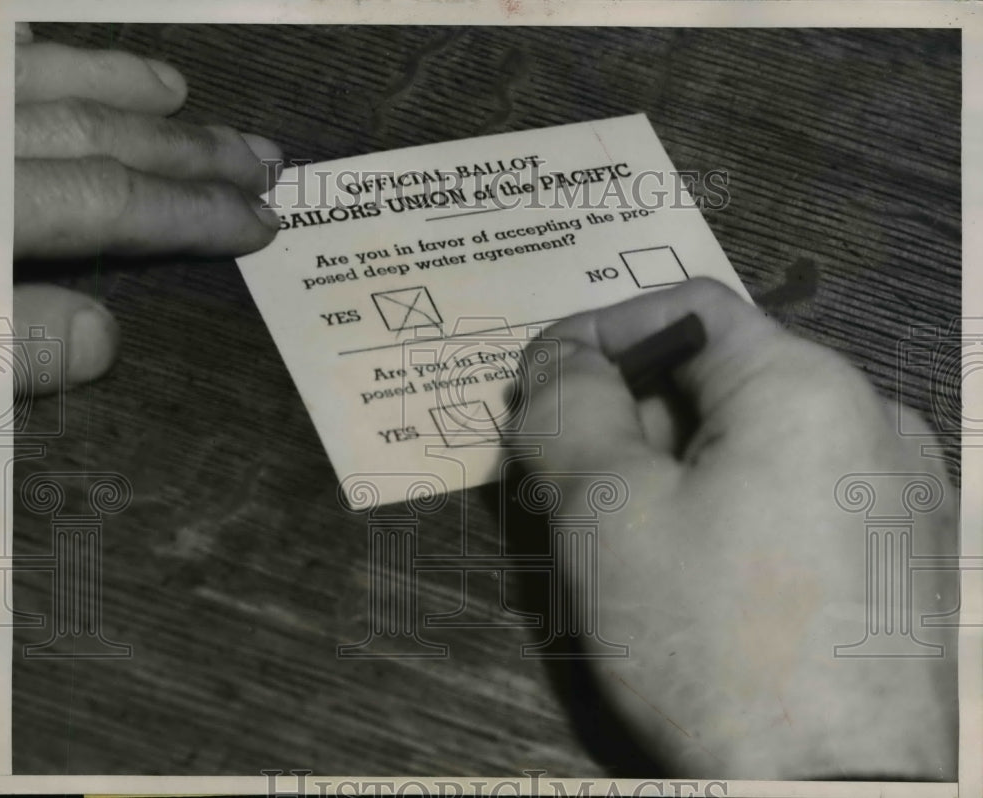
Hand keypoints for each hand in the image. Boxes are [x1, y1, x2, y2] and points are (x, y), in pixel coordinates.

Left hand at [13, 23, 282, 394]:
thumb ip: (9, 347)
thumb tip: (105, 338)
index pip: (108, 202)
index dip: (191, 212)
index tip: (261, 222)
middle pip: (92, 134)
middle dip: (186, 149)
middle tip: (261, 158)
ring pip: (33, 81)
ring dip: (115, 83)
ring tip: (177, 91)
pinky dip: (22, 54)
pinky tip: (45, 44)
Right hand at [513, 278, 957, 779]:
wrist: (833, 795)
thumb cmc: (714, 645)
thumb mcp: (608, 517)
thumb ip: (567, 412)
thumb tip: (559, 362)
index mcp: (808, 387)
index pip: (685, 308)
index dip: (599, 336)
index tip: (543, 388)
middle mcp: (873, 419)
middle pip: (721, 380)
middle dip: (633, 416)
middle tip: (574, 481)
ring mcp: (898, 491)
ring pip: (757, 440)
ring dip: (678, 465)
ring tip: (629, 536)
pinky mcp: (901, 555)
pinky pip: (799, 493)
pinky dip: (733, 505)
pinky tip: (701, 571)